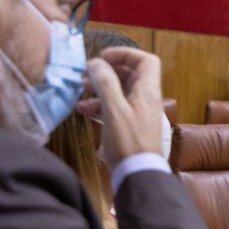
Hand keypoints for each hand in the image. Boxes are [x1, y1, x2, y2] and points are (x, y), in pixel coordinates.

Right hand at [79, 48, 163, 165]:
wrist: (137, 174)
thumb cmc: (128, 142)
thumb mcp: (114, 110)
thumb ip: (106, 84)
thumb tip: (96, 63)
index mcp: (148, 91)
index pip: (146, 61)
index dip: (126, 54)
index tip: (104, 57)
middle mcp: (145, 99)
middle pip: (130, 75)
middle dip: (107, 71)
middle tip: (87, 73)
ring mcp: (138, 112)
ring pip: (120, 91)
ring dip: (100, 88)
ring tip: (80, 88)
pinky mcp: (129, 125)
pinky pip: (115, 108)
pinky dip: (100, 105)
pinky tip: (82, 110)